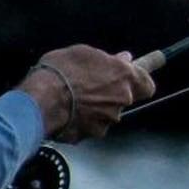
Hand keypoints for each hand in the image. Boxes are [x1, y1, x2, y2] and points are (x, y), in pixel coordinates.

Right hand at [19, 45, 157, 142]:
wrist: (41, 101)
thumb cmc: (62, 72)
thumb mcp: (84, 53)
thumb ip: (107, 59)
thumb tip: (122, 59)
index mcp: (125, 77)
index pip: (147, 84)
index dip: (140, 80)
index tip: (137, 74)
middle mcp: (121, 101)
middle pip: (124, 99)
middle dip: (111, 93)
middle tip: (92, 83)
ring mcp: (106, 121)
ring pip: (106, 114)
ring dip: (95, 107)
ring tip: (73, 96)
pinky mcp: (89, 135)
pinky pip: (89, 126)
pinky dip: (81, 120)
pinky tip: (66, 110)